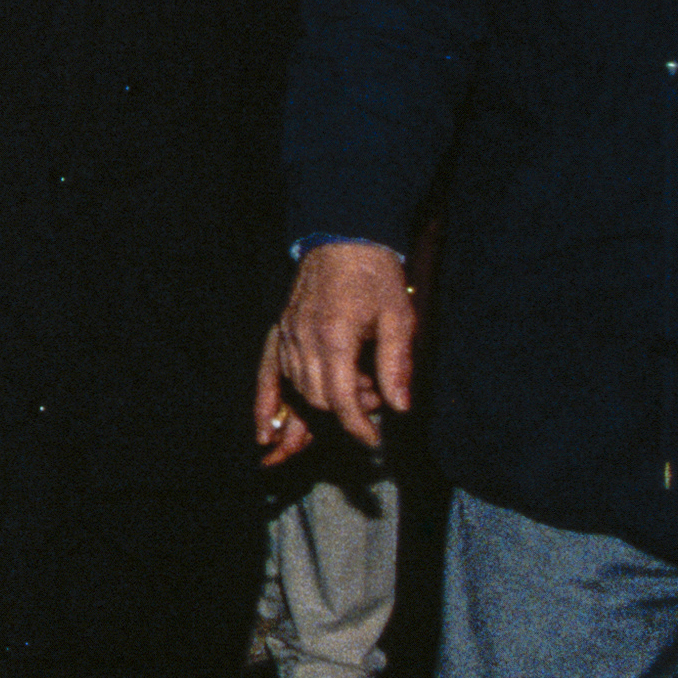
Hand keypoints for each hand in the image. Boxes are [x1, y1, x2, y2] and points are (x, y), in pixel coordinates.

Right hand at [264, 240, 415, 448]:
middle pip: (316, 398)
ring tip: (356, 384)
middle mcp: (303, 338)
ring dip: (324, 399)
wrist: (343, 237)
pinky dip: (286, 390)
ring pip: (297, 387)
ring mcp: (287, 332)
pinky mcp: (281, 327)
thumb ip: (396, 364)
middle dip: (345, 411)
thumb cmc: (376, 276)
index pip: (340, 399)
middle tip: (374, 397)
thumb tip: (400, 407)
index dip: (356, 426)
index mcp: (334, 337)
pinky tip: (289, 408)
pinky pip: (277, 370)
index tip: (372, 440)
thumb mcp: (398, 318)